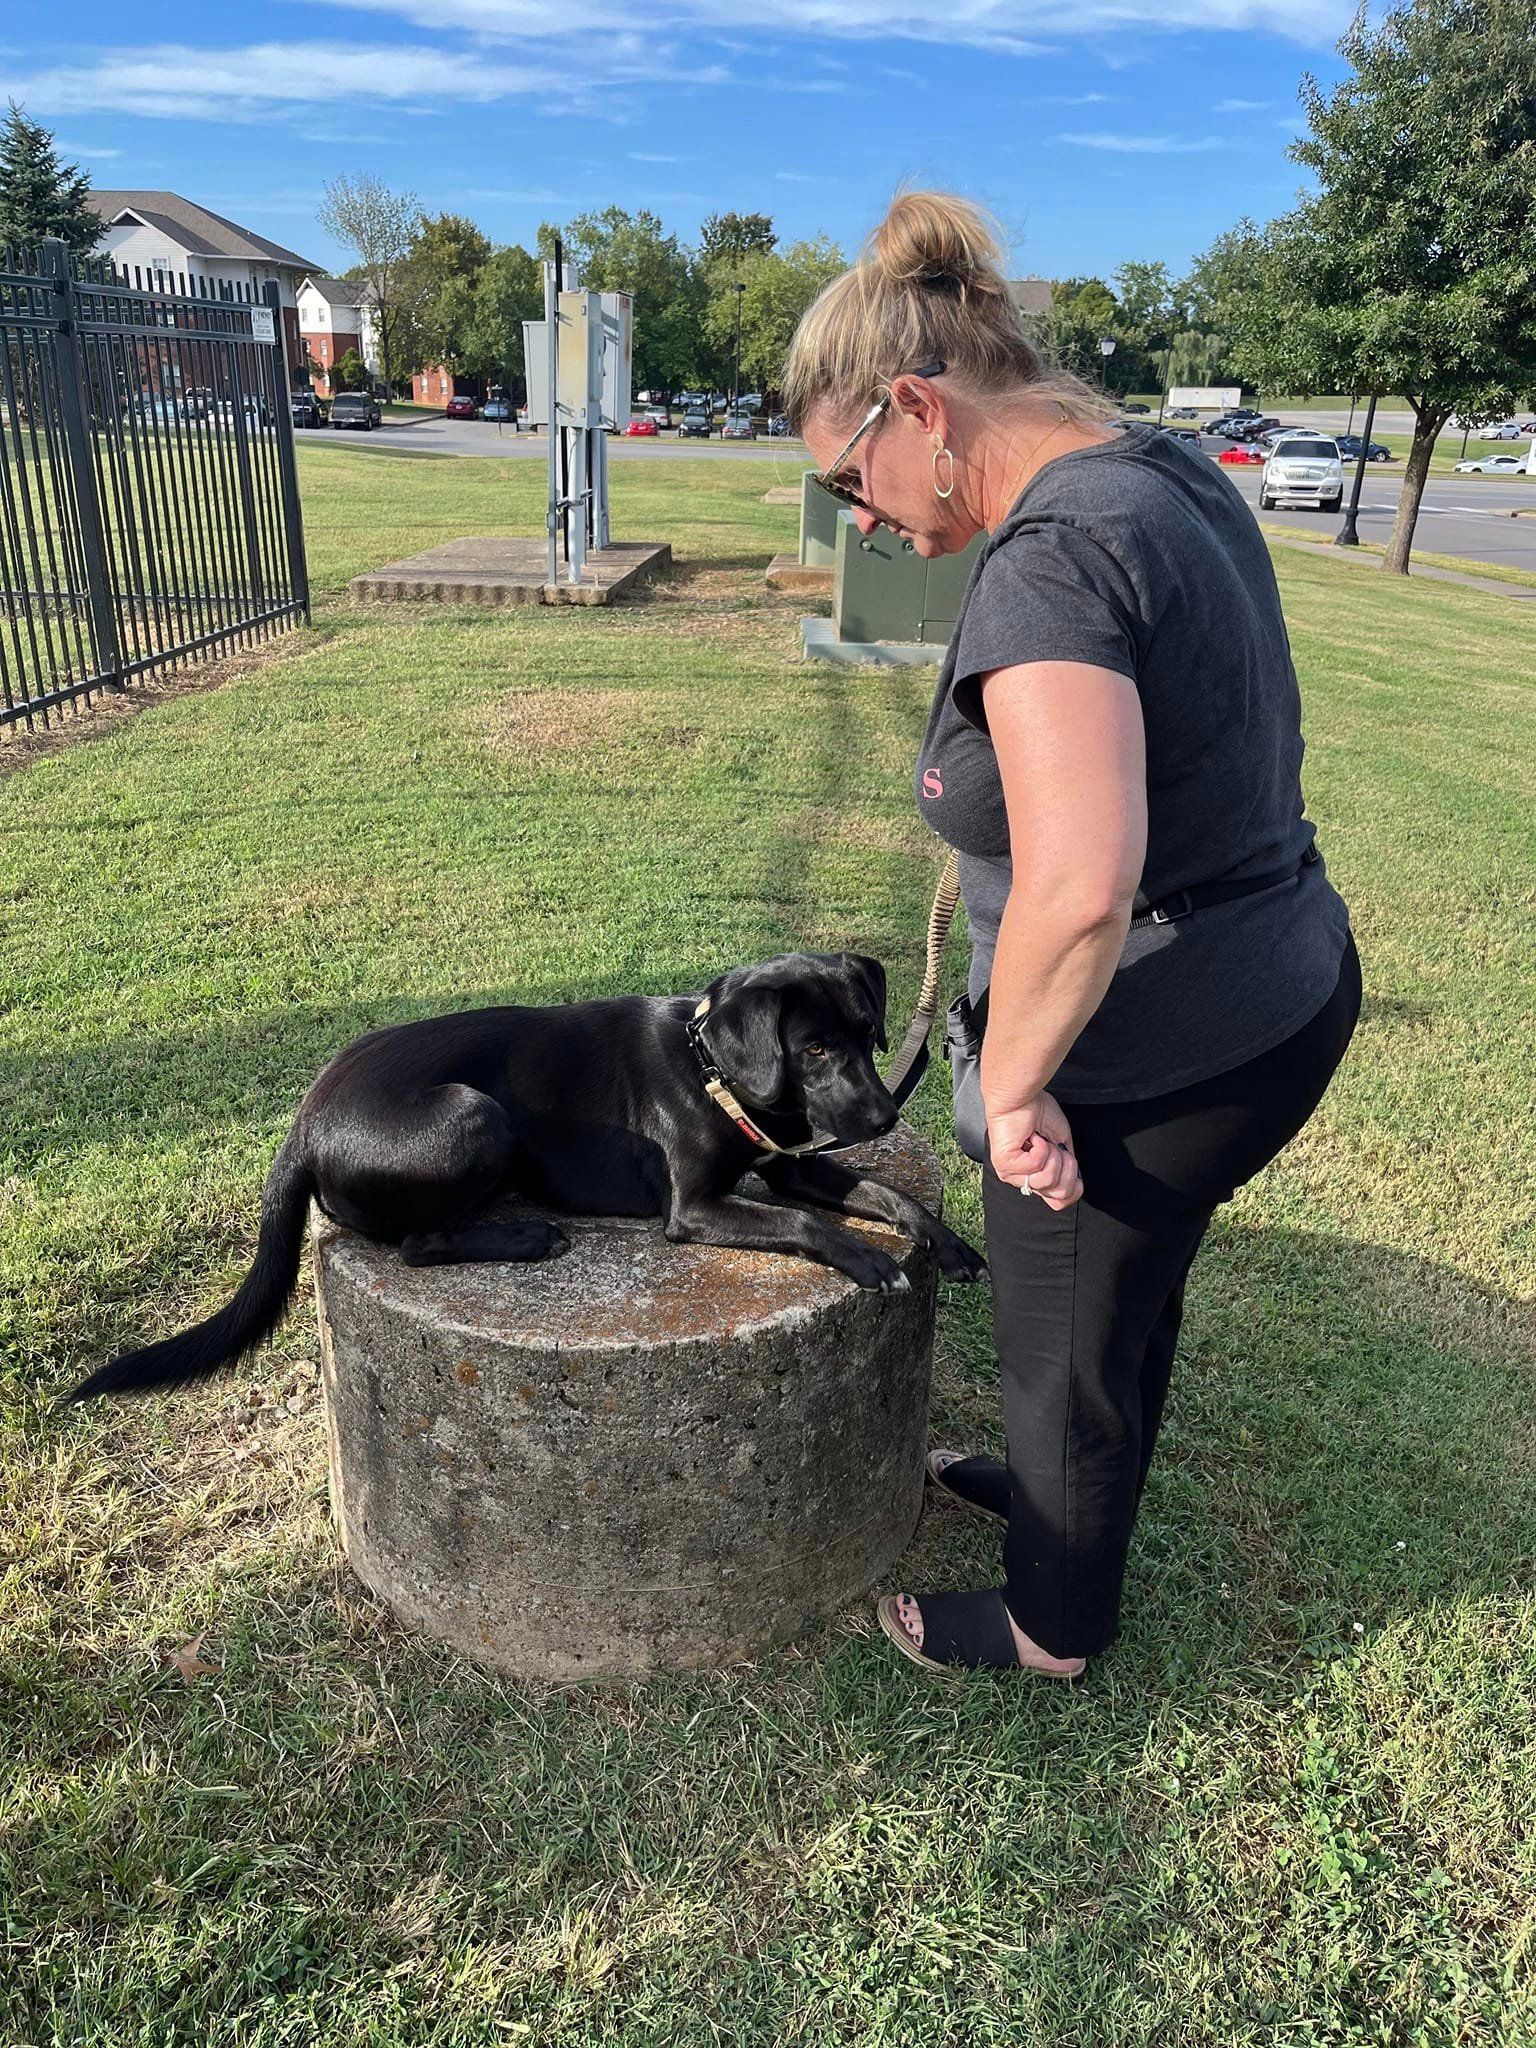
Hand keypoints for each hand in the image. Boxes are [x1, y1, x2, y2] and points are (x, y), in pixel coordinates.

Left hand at [984, 1090, 1082, 1208]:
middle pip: (1059, 1195)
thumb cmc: (1036, 1112)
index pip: (1059, 1202)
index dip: (1073, 1187)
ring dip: (1052, 1155)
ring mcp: (1012, 1175)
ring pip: (1047, 1181)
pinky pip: (1036, 1166)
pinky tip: (1031, 1138)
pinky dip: (1040, 1147)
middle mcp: (1022, 1180)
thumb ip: (1067, 1165)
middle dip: (1066, 1167)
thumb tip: (1076, 1181)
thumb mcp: (1061, 1143)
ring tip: (1040, 1140)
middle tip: (1055, 1146)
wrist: (1019, 1097)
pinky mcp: (1006, 1166)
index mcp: (1035, 1176)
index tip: (1069, 1161)